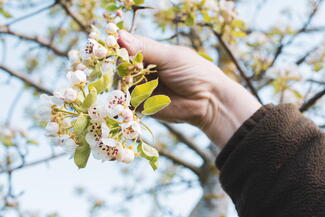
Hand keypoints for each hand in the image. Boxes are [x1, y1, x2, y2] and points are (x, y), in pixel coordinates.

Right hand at [118, 30, 260, 146]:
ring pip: (122, 82)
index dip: (119, 45)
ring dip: (122, 81)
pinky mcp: (143, 104)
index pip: (128, 46)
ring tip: (130, 80)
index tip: (111, 45)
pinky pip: (127, 100)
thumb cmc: (194, 73)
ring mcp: (142, 87)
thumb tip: (120, 36)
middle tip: (125, 66)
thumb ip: (145, 49)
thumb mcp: (170, 57)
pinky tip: (127, 94)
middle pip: (122, 64)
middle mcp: (144, 69)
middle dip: (120, 65)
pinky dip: (124, 97)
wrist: (208, 101)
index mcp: (151, 53)